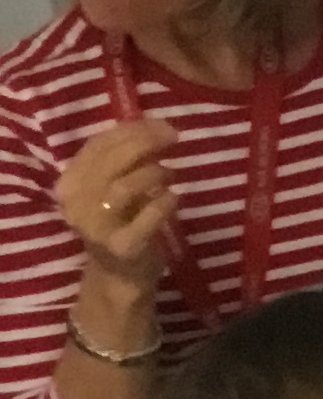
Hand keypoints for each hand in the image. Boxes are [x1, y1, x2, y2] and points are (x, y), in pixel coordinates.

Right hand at [56, 117, 176, 286]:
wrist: (120, 274)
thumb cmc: (121, 221)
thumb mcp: (114, 186)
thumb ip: (125, 159)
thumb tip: (154, 125)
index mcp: (70, 183)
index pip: (96, 145)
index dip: (131, 130)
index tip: (162, 124)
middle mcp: (75, 204)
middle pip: (109, 162)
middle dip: (144, 144)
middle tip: (173, 138)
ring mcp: (95, 227)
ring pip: (123, 187)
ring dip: (153, 173)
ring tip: (170, 174)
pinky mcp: (121, 247)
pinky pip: (145, 219)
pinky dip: (163, 203)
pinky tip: (174, 197)